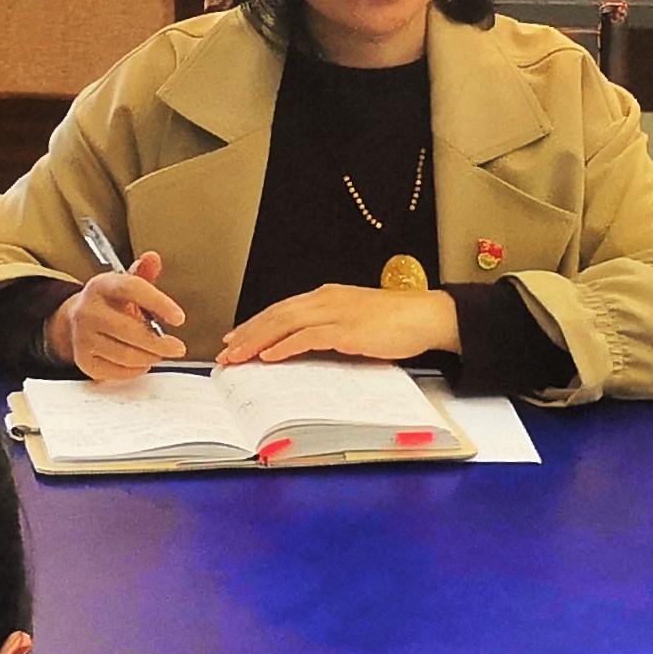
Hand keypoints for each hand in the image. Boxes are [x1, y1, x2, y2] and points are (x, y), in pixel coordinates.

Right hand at [50, 257, 185, 384]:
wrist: (76, 320)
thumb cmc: (109, 302)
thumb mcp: (125, 284)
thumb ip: (143, 273)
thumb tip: (153, 258)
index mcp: (101, 286)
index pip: (132, 289)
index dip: (159, 303)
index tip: (179, 318)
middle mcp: (88, 311)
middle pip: (129, 330)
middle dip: (159, 343)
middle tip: (178, 348)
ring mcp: (83, 337)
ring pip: (125, 354)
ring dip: (150, 357)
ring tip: (160, 353)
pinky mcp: (84, 360)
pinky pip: (116, 371)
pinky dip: (136, 369)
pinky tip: (143, 362)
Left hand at [215, 282, 460, 369]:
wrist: (426, 315)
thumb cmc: (396, 322)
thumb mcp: (355, 322)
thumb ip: (329, 331)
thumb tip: (304, 350)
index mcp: (326, 297)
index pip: (281, 310)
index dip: (255, 324)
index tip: (235, 338)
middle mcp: (326, 300)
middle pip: (276, 315)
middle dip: (247, 334)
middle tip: (225, 352)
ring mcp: (336, 313)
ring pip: (285, 324)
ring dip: (258, 341)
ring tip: (238, 356)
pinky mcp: (348, 329)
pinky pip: (309, 337)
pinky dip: (286, 346)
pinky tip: (270, 356)